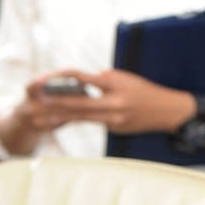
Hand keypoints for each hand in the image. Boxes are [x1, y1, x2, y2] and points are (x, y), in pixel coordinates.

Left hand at [25, 69, 195, 133]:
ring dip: (61, 116)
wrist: (165, 110)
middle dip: (57, 102)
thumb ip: (104, 81)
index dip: (68, 78)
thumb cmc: (143, 90)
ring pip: (82, 116)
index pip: (87, 79)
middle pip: (80, 103)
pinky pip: (90, 122)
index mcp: (116, 84)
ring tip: (42, 116)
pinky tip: (60, 122)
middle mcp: (114, 102)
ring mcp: (113, 118)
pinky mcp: (112, 127)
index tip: (52, 76)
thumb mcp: (125, 79)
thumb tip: (84, 82)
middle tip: (39, 101)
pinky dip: (75, 120)